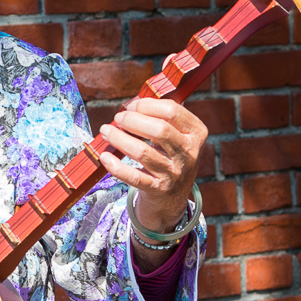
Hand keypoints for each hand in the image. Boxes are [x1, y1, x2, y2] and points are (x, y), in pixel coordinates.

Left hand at [97, 96, 209, 233]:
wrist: (173, 196)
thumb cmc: (171, 156)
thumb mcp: (178, 136)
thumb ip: (162, 117)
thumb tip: (132, 104)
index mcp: (196, 133)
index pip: (172, 111)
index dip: (147, 105)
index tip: (131, 105)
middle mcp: (188, 153)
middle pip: (159, 130)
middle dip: (133, 120)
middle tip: (118, 118)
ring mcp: (174, 173)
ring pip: (143, 152)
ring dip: (120, 138)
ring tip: (106, 131)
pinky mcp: (158, 189)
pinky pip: (134, 177)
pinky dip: (117, 166)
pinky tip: (105, 156)